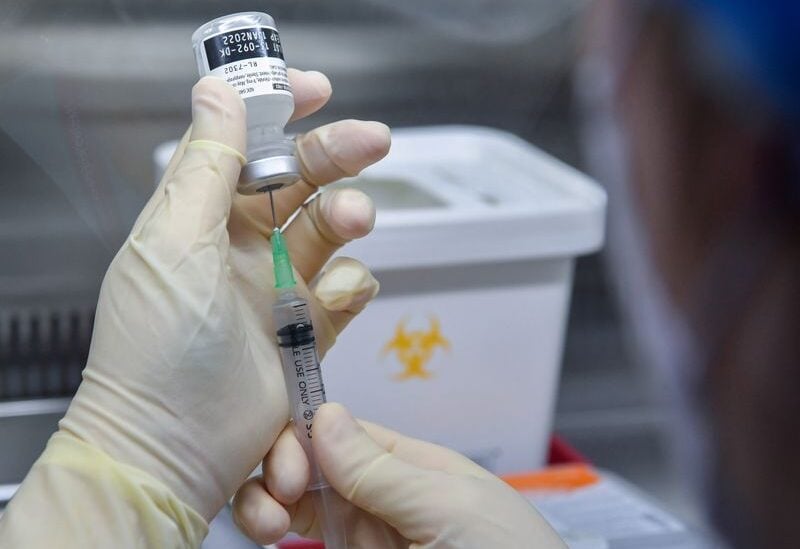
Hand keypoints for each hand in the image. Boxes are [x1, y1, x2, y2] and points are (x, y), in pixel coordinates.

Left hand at [58, 72, 389, 520]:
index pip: (242, 145)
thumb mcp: (173, 244)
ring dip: (348, 217)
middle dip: (336, 156)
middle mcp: (237, 245)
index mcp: (197, 216)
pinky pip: (346, 289)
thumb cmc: (158, 349)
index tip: (318, 92)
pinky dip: (351, 285)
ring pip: (329, 230)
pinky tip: (336, 297)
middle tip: (374, 141)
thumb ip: (206, 167)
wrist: (174, 447)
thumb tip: (217, 94)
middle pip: (297, 181)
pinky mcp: (306, 329)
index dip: (278, 112)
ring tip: (354, 220)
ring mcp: (274, 287)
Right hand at [233, 403, 566, 547]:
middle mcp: (380, 495)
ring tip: (263, 526)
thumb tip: (324, 412)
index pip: (339, 433)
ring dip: (266, 504)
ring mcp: (366, 535)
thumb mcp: (448, 506)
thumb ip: (382, 469)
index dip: (302, 439)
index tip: (287, 472)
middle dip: (277, 472)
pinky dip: (276, 528)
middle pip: (309, 468)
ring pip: (299, 505)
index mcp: (408, 464)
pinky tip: (267, 533)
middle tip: (273, 506)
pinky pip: (310, 537)